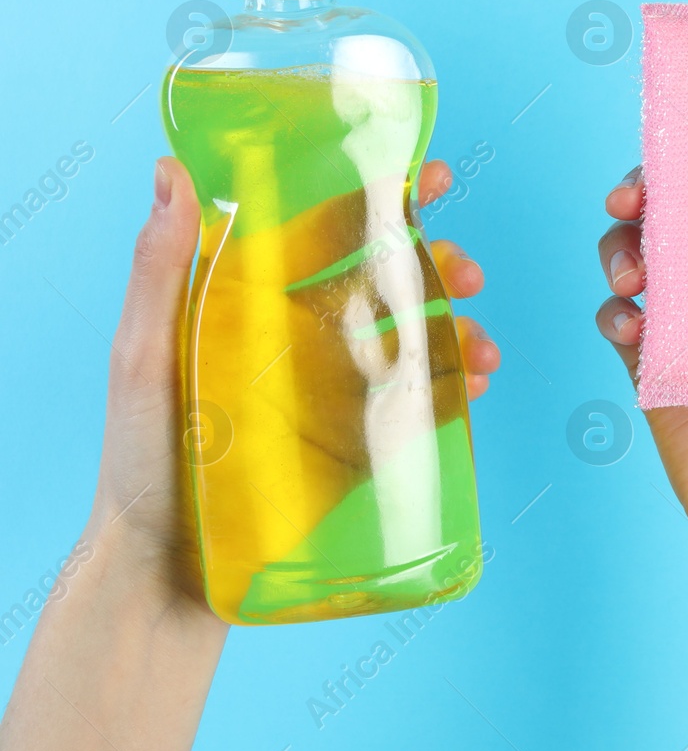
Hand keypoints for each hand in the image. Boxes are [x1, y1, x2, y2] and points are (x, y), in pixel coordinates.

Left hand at [92, 157, 499, 606]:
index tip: (432, 174)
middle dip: (442, 263)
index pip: (324, 229)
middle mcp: (302, 336)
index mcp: (255, 301)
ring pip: (415, 337)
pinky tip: (475, 389)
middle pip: (387, 278)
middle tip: (471, 271)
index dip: (380, 194)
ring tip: (484, 352)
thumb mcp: (142, 357)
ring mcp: (335, 390)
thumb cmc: (138, 461)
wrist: (163, 576)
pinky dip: (457, 388)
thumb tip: (174, 174)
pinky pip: (419, 403)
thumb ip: (159, 269)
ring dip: (463, 329)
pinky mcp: (357, 443)